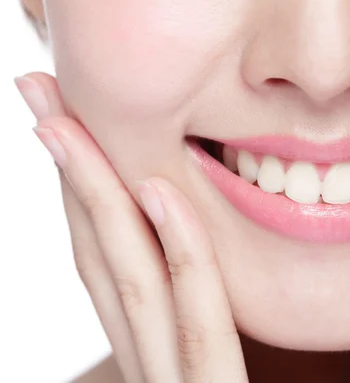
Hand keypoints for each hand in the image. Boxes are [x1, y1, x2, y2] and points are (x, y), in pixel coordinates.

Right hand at [15, 73, 248, 382]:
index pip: (104, 262)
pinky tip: (158, 189)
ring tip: (64, 122)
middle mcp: (148, 362)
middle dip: (69, 172)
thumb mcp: (213, 367)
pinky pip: (200, 321)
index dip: (79, 190)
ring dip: (95, 195)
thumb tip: (175, 244)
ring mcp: (171, 382)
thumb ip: (198, 324)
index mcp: (149, 350)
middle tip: (40, 93)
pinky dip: (180, 252)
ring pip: (129, 278)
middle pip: (100, 256)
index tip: (64, 126)